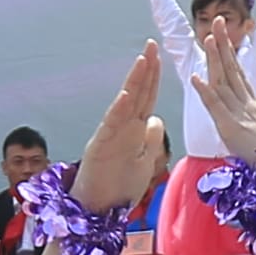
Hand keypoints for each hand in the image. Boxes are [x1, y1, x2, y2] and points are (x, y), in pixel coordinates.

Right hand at [76, 44, 170, 207]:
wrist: (97, 210)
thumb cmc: (119, 188)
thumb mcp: (144, 162)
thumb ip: (151, 140)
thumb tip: (156, 119)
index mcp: (134, 131)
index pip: (147, 98)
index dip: (153, 77)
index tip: (158, 55)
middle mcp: (122, 128)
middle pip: (137, 94)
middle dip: (146, 70)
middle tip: (152, 45)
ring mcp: (111, 135)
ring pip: (125, 104)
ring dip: (134, 82)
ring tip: (142, 60)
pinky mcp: (100, 147)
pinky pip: (110, 126)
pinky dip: (118, 110)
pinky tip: (126, 94)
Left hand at [184, 15, 255, 157]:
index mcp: (253, 105)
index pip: (239, 73)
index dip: (230, 53)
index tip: (223, 35)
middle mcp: (246, 104)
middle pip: (232, 69)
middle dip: (224, 44)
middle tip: (218, 21)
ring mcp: (239, 114)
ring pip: (224, 82)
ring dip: (215, 59)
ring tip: (207, 37)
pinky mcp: (230, 128)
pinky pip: (216, 107)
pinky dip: (205, 92)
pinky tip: (196, 77)